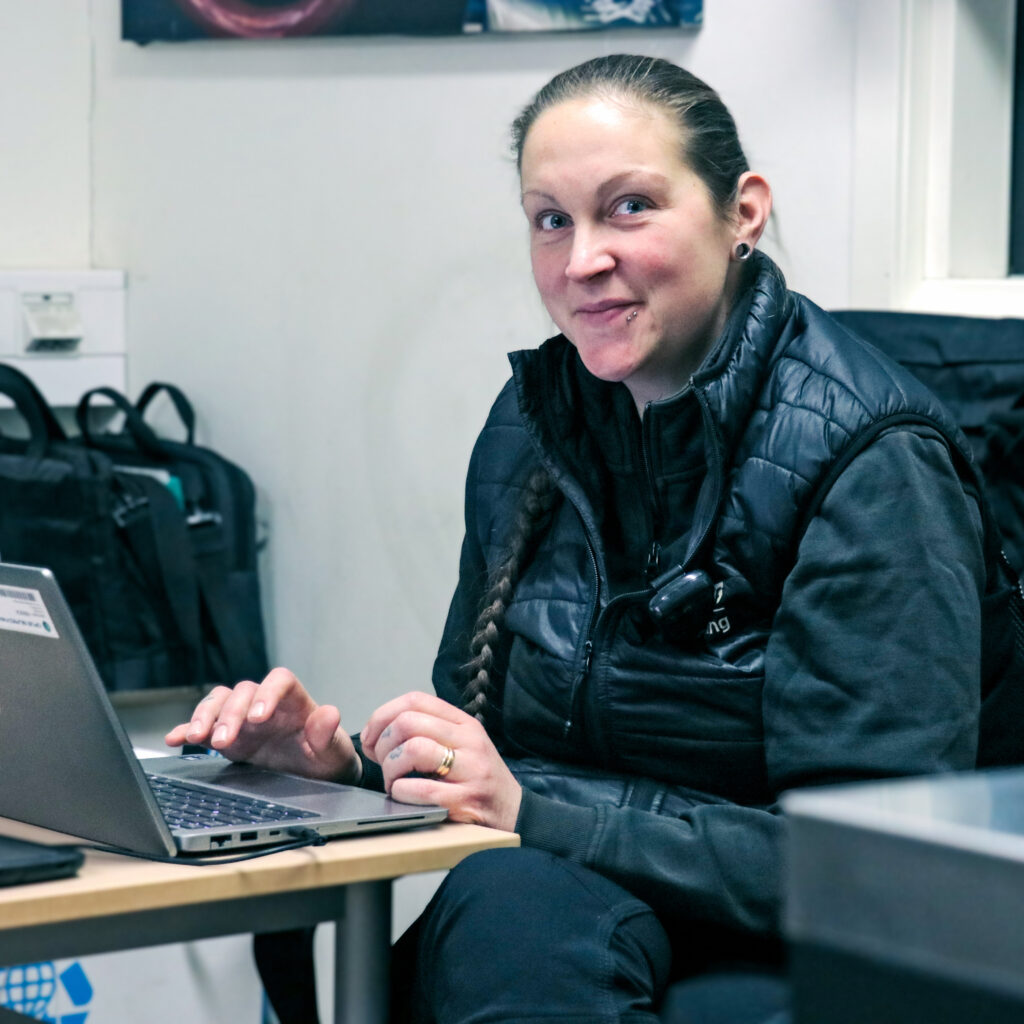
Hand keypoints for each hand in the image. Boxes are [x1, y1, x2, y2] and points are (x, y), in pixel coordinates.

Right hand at [164, 667, 359, 783]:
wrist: (315, 777)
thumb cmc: (326, 758)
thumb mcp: (333, 751)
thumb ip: (328, 733)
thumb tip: (329, 713)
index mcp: (295, 702)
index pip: (279, 680)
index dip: (267, 693)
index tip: (259, 717)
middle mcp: (266, 704)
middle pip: (243, 692)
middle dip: (230, 714)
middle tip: (224, 740)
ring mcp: (245, 719)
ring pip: (220, 702)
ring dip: (206, 717)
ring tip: (197, 737)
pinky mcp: (229, 737)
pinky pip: (204, 727)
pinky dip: (187, 729)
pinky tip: (175, 738)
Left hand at [360, 691, 521, 831]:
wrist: (514, 813)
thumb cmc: (478, 779)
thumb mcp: (462, 745)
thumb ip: (428, 732)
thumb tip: (377, 733)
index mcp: (464, 723)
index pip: (415, 700)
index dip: (382, 716)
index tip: (370, 738)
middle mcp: (469, 741)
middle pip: (408, 722)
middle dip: (383, 745)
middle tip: (384, 764)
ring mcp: (470, 770)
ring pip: (413, 749)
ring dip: (391, 770)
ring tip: (395, 783)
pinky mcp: (465, 800)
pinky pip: (420, 789)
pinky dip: (401, 793)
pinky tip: (405, 797)